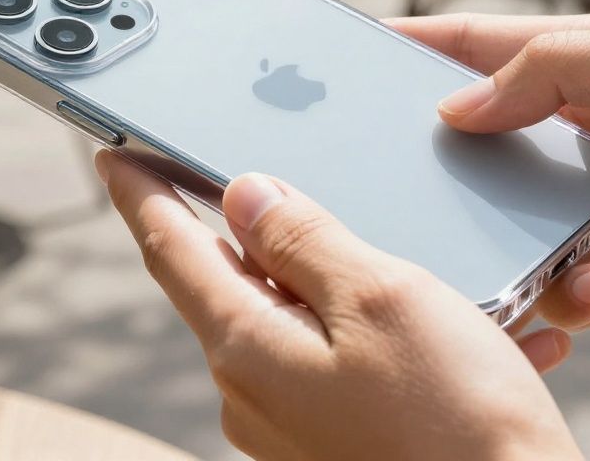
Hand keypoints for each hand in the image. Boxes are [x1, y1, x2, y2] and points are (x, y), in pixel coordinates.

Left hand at [95, 153, 581, 460]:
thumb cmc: (457, 420)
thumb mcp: (379, 298)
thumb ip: (303, 239)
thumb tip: (245, 196)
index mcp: (247, 349)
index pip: (172, 250)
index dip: (142, 194)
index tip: (116, 157)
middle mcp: (254, 395)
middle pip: (237, 283)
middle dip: (263, 235)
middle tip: (282, 184)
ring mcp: (293, 427)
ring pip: (302, 321)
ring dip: (352, 287)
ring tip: (429, 277)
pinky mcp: (337, 444)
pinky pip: (349, 367)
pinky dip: (396, 339)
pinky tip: (474, 334)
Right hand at [393, 13, 589, 333]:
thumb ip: (555, 68)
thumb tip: (458, 109)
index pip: (485, 48)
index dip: (415, 47)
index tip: (347, 54)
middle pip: (482, 142)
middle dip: (434, 158)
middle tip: (384, 176)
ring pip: (509, 226)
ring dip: (498, 241)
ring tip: (508, 247)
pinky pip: (563, 289)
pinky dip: (562, 293)